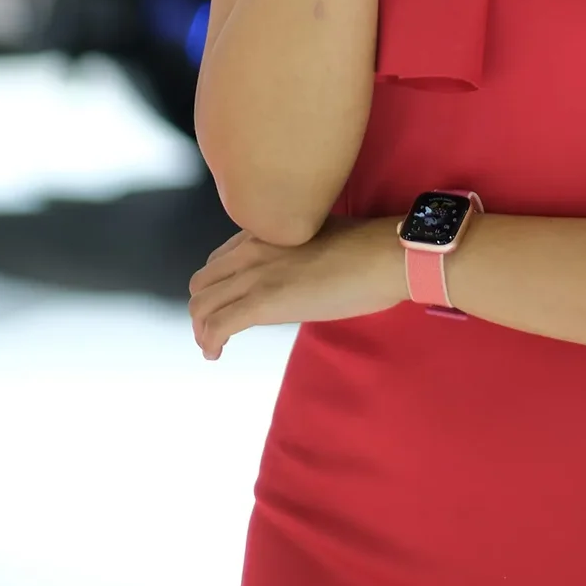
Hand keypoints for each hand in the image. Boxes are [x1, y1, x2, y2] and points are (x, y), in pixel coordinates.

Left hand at [187, 215, 406, 359]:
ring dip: (202, 330)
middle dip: (203, 310)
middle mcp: (250, 248)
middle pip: (202, 283)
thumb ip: (290, 252)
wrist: (383, 255)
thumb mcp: (315, 237)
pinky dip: (210, 342)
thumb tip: (291, 276)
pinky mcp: (263, 302)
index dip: (217, 287)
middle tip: (215, 331)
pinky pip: (218, 325)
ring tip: (212, 346)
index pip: (218, 260)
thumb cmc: (364, 247)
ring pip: (203, 305)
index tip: (226, 306)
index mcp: (263, 231)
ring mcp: (255, 275)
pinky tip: (216, 354)